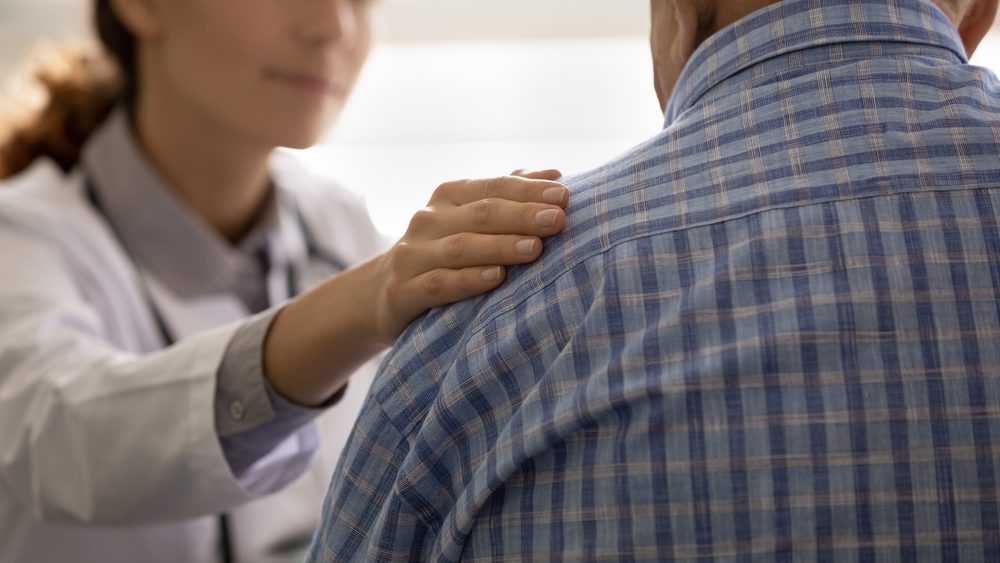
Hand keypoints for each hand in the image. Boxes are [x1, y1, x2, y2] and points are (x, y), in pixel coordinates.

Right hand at [263, 169, 568, 406]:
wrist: (384, 294)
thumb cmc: (444, 253)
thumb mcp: (470, 221)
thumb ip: (508, 198)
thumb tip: (554, 176)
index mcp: (448, 197)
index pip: (493, 187)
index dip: (528, 190)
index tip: (565, 195)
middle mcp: (427, 221)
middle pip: (480, 214)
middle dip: (522, 216)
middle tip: (558, 220)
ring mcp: (412, 255)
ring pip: (460, 247)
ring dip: (499, 246)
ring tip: (535, 248)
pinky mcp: (402, 292)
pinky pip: (438, 284)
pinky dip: (467, 280)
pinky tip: (496, 278)